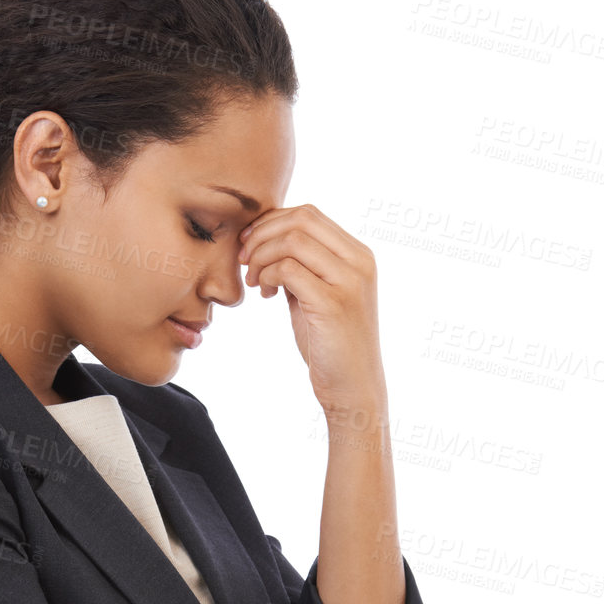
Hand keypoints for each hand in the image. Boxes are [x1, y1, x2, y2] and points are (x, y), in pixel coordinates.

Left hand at [237, 203, 385, 413]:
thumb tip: (268, 241)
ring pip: (293, 241)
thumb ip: (303, 267)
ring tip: (254, 282)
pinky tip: (265, 296)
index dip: (272, 223)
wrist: (352, 389)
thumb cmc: (331, 345)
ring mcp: (349, 281)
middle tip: (244, 260)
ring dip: (262, 257)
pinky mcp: (333, 303)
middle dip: (262, 235)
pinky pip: (289, 270)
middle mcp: (359, 262)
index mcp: (359, 255)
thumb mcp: (317, 296)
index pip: (309, 214)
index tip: (250, 245)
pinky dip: (268, 276)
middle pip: (301, 219)